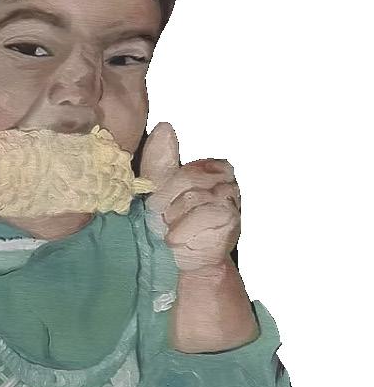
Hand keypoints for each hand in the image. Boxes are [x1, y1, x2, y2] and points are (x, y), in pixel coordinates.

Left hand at [140, 122, 240, 271]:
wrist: (181, 259)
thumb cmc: (171, 224)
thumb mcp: (157, 188)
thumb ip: (159, 160)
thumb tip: (165, 127)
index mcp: (210, 166)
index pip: (182, 165)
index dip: (163, 189)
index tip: (156, 205)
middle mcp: (225, 177)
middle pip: (187, 178)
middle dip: (167, 204)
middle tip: (163, 221)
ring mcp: (231, 196)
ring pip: (193, 198)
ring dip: (174, 220)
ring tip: (172, 231)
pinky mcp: (231, 218)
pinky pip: (203, 215)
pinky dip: (183, 230)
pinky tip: (178, 239)